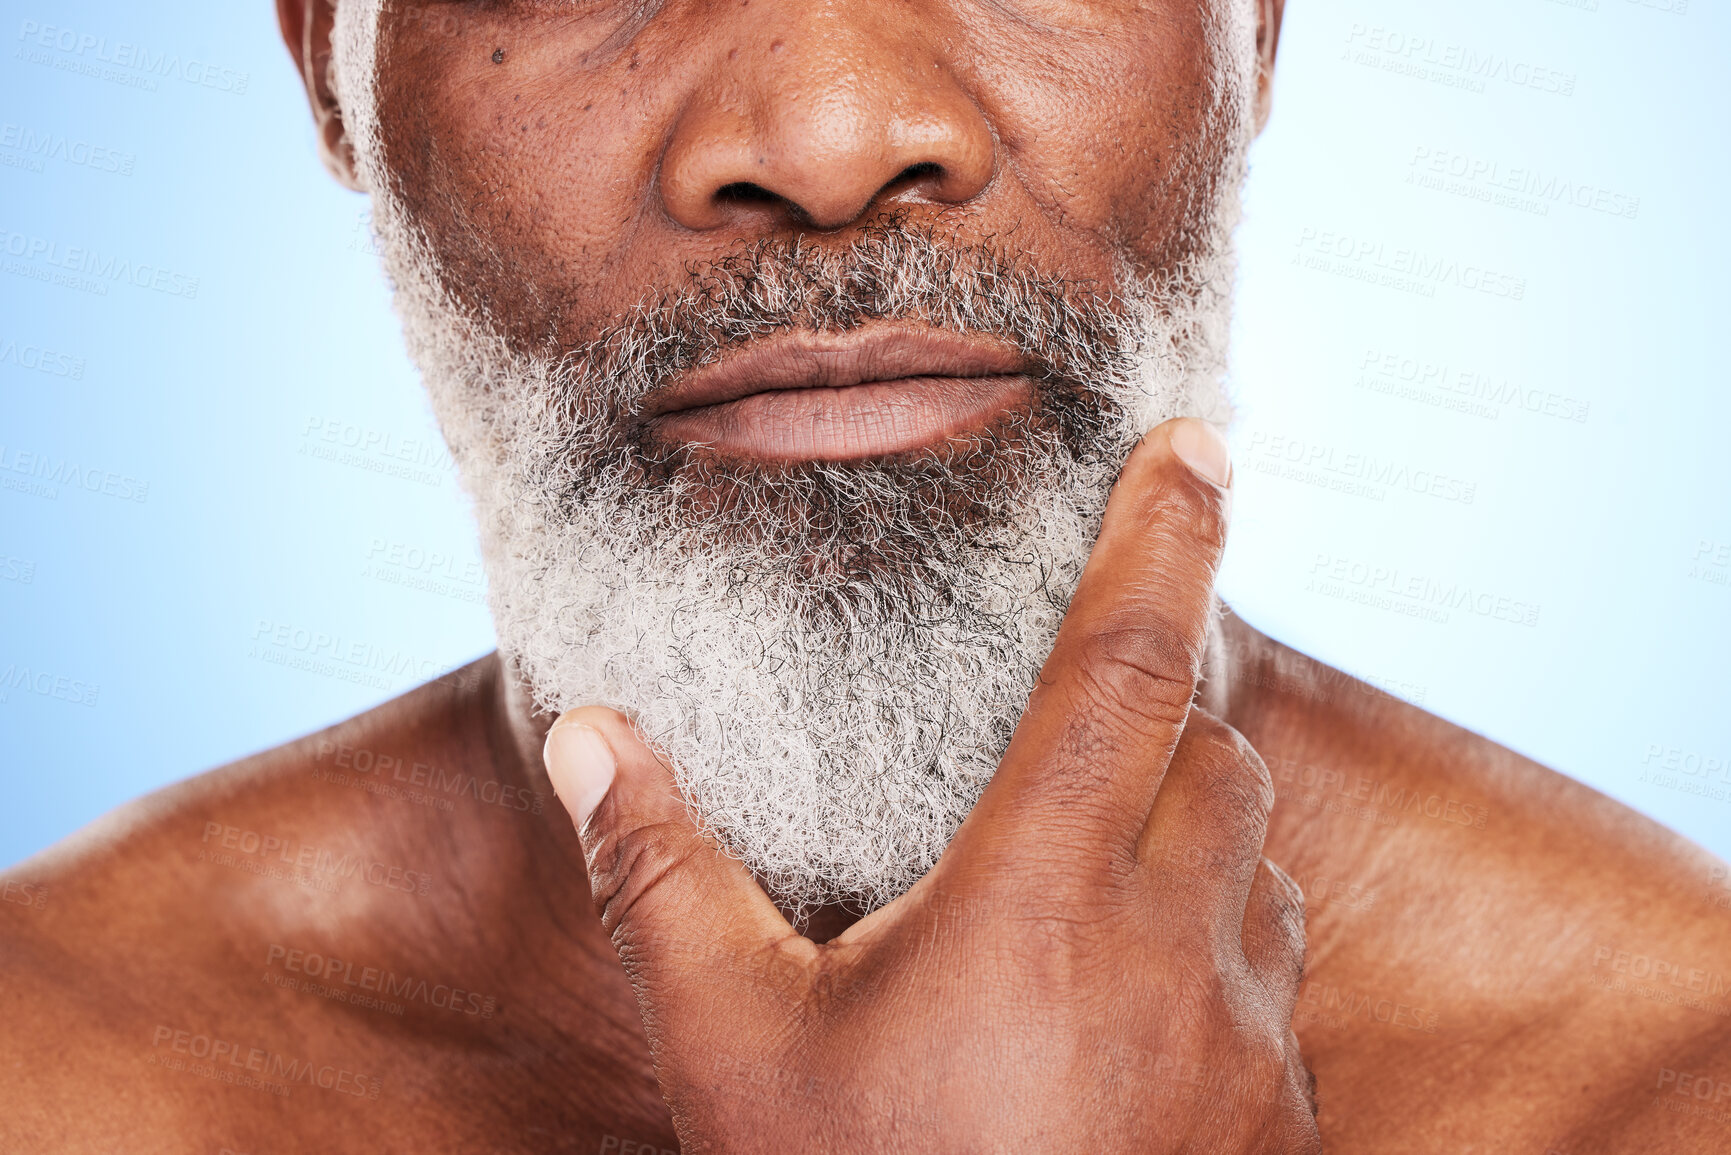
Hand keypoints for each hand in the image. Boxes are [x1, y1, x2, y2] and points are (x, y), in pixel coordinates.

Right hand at [545, 417, 1319, 1152]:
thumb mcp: (732, 1046)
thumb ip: (662, 872)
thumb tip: (585, 734)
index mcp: (1047, 890)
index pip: (1128, 661)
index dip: (1167, 534)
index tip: (1199, 441)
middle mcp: (1173, 940)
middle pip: (1211, 745)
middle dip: (1169, 688)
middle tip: (1101, 676)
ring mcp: (1243, 1037)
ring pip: (1255, 852)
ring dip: (1196, 807)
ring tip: (1109, 824)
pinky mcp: (1274, 1117)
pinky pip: (1270, 969)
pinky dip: (1220, 925)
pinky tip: (1141, 979)